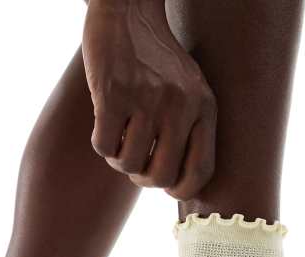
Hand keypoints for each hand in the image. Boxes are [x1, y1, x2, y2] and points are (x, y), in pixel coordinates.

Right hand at [82, 0, 216, 199]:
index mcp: (204, 107)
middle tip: (136, 165)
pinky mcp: (112, 94)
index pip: (201, 172)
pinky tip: (105, 123)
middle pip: (161, 177)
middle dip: (143, 179)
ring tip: (121, 136)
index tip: (166, 187)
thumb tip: (176, 185)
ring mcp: (146, 99)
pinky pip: (104, 146)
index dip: (180, 190)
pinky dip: (101, 142)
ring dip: (118, 159)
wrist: (128, 11)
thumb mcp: (190, 90)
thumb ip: (191, 131)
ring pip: (128, 164)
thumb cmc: (157, 61)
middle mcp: (180, 105)